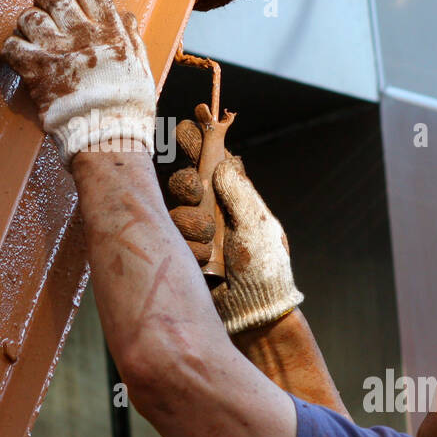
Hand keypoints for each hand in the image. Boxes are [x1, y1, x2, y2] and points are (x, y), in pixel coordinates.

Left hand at [0, 0, 156, 165]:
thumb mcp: (142, 67)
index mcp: (111, 32)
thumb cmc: (128, 108)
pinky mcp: (38, 72)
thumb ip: (131, 38)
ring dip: (27, 21)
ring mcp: (59, 52)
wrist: (108, 135)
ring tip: (30, 29)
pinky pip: (13, 46)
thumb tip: (126, 16)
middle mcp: (84, 36)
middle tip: (44, 2)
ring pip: (30, 18)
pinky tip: (16, 51)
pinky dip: (11, 47)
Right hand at [166, 132, 302, 333]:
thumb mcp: (258, 225)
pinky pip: (170, 238)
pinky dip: (188, 247)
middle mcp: (210, 210)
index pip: (211, 159)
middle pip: (183, 180)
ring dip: (190, 223)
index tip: (190, 121)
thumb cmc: (266, 270)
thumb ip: (239, 192)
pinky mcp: (180, 254)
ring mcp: (193, 233)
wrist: (254, 315)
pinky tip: (203, 261)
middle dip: (187, 183)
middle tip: (197, 190)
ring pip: (173, 209)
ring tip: (210, 243)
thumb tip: (224, 159)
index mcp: (232, 197)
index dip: (198, 139)